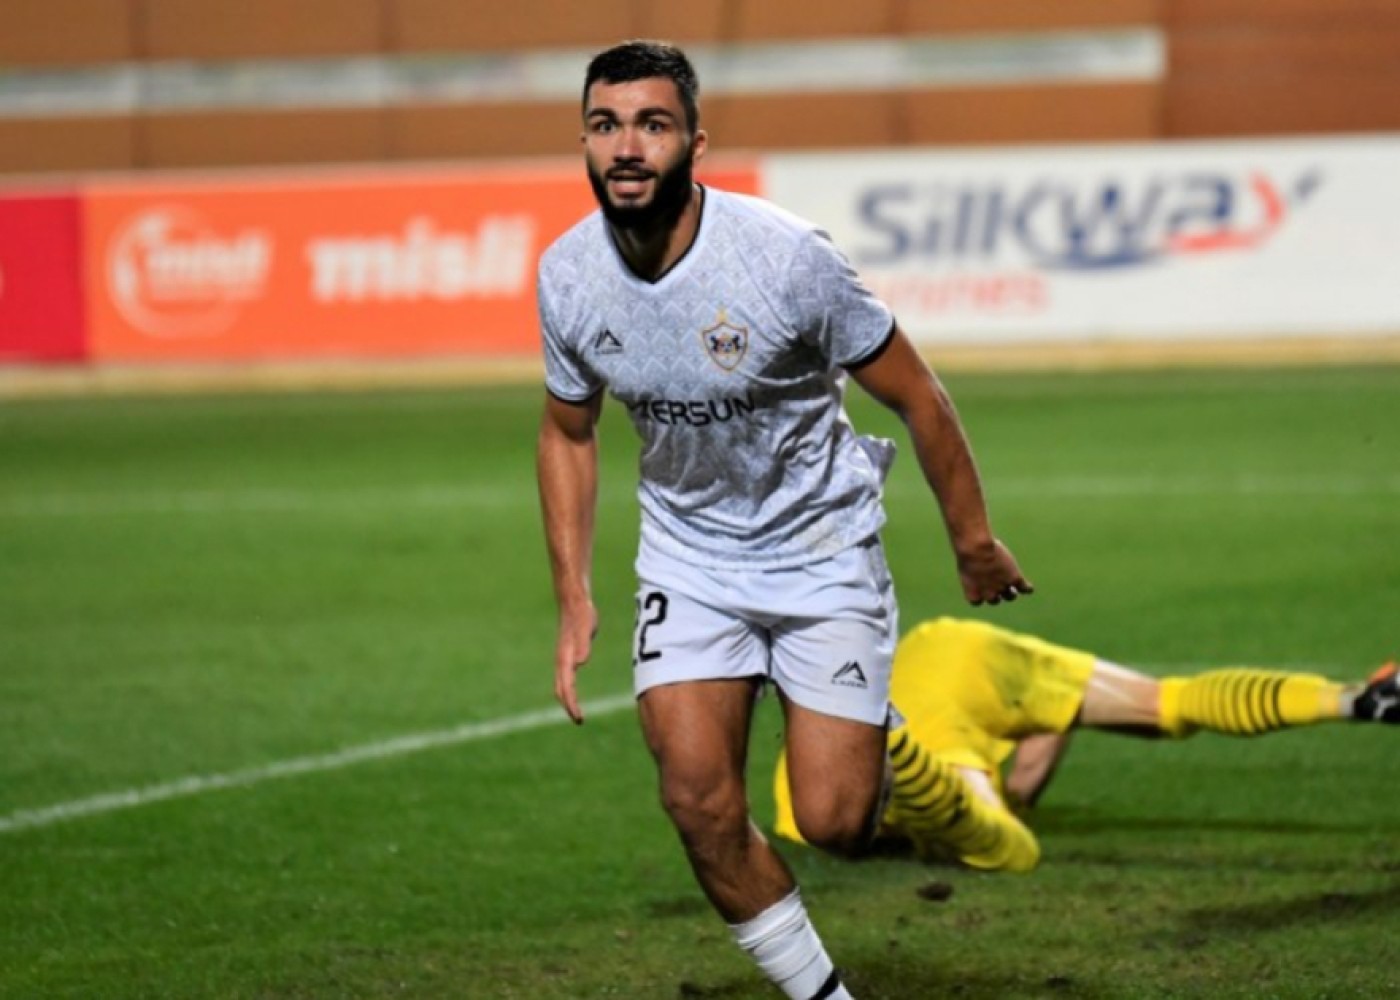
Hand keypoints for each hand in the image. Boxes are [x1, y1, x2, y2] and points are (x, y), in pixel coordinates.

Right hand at [554, 600, 598, 723]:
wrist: (574, 601)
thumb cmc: (581, 614)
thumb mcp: (586, 628)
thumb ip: (583, 644)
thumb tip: (580, 662)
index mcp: (565, 658)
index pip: (566, 687)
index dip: (571, 704)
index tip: (578, 718)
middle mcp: (561, 661)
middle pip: (560, 689)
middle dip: (568, 706)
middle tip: (579, 720)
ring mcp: (563, 657)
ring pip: (561, 684)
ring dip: (567, 699)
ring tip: (576, 712)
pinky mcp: (568, 654)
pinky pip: (565, 677)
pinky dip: (568, 688)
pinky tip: (574, 691)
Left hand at [957, 538, 1033, 605]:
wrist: (977, 550)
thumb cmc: (968, 553)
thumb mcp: (967, 566)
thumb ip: (974, 572)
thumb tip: (980, 567)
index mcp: (973, 594)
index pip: (978, 602)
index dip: (980, 594)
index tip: (980, 586)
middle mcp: (988, 595)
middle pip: (995, 600)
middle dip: (996, 592)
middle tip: (997, 582)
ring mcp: (1003, 588)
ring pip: (1010, 596)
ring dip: (1011, 591)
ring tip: (1012, 582)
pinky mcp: (1015, 579)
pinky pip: (1026, 589)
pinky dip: (1027, 588)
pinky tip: (1027, 585)